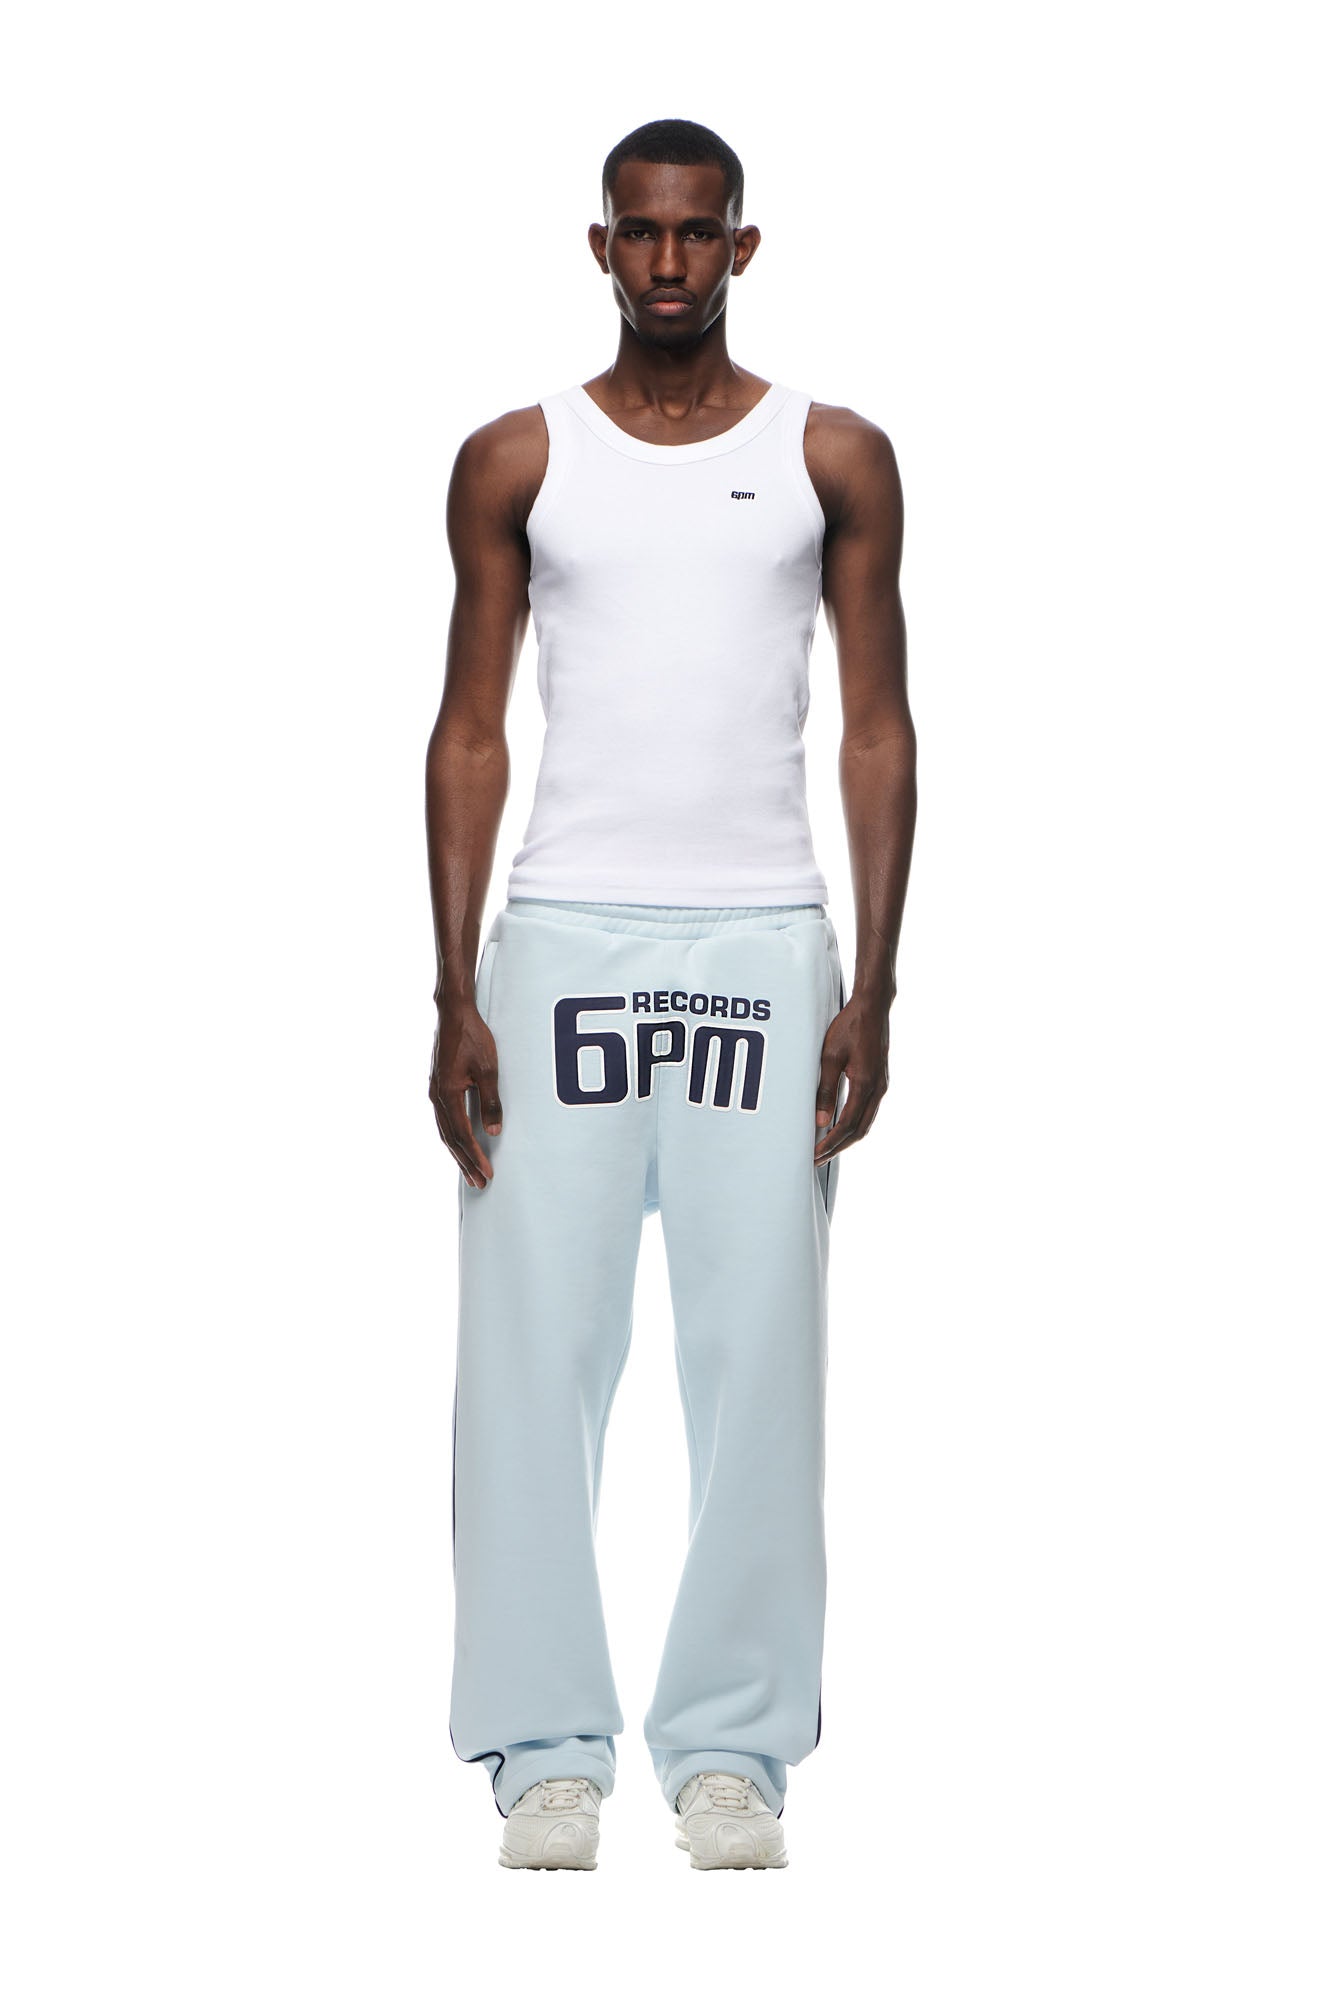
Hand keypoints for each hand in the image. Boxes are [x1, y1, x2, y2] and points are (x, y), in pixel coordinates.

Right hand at [429, 1000, 502, 1188]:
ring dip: (458, 1152)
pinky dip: (452, 1136)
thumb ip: (490, 1101)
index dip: (475, 1157)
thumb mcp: (489, 1069)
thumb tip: (493, 1130)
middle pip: (450, 1139)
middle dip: (465, 1162)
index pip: (462, 1135)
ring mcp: (435, 1092)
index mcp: (448, 1095)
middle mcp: (437, 1097)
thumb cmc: (473, 1037)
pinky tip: (459, 1142)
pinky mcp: (438, 1086)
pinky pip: (443, 1119)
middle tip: (479, 1183)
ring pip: (444, 1131)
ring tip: (469, 1170)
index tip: (487, 1174)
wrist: (453, 1014)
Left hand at [814, 987, 889, 1164]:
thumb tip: (821, 1120)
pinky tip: (840, 1127)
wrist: (873, 1008)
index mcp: (865, 1084)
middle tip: (817, 1159)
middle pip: (859, 1131)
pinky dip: (854, 1125)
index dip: (831, 1144)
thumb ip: (826, 1089)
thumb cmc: (850, 1027)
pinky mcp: (879, 1081)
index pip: (847, 1125)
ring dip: (846, 1139)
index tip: (815, 1155)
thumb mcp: (830, 1057)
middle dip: (838, 1148)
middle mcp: (877, 1089)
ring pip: (865, 1123)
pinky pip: (868, 1112)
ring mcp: (881, 1086)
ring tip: (827, 1149)